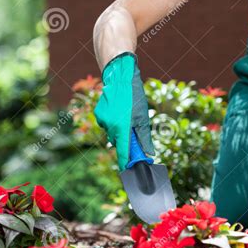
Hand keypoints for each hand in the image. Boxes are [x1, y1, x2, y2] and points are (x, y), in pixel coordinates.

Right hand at [94, 52, 153, 169]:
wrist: (120, 77)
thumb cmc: (134, 96)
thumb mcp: (143, 118)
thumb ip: (144, 138)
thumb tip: (149, 153)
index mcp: (122, 127)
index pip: (122, 151)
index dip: (125, 162)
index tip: (127, 170)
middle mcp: (110, 125)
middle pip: (117, 142)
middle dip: (125, 141)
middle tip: (133, 133)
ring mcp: (102, 119)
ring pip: (112, 132)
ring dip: (119, 130)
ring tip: (126, 116)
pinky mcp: (98, 114)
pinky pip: (106, 124)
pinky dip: (112, 122)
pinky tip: (118, 111)